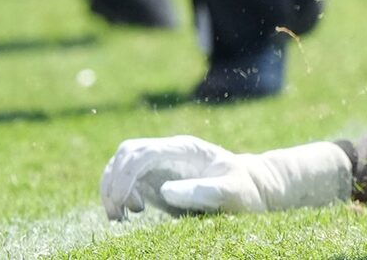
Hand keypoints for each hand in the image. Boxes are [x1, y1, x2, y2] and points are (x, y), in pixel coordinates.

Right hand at [100, 135, 351, 218]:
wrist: (254, 190)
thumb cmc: (246, 190)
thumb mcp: (231, 191)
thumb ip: (202, 189)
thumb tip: (165, 191)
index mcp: (184, 148)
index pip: (142, 152)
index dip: (125, 176)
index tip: (125, 205)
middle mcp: (168, 152)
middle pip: (125, 154)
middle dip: (113, 182)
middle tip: (119, 215)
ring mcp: (161, 164)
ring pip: (120, 165)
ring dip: (112, 189)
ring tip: (123, 217)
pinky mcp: (157, 181)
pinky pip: (126, 182)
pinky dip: (118, 196)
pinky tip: (129, 216)